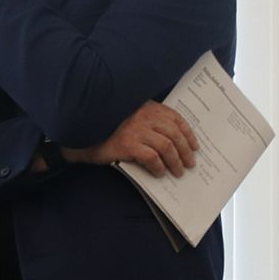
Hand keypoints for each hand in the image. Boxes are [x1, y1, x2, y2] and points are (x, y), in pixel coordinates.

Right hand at [77, 101, 199, 177]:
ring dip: (175, 161)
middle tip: (189, 164)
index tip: (195, 146)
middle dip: (185, 151)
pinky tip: (159, 173)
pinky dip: (159, 167)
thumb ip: (149, 122)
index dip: (188, 134)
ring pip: (166, 146)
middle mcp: (143, 115)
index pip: (176, 118)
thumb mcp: (131, 118)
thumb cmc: (108, 128)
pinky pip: (151, 158)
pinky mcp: (127, 144)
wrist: (83, 135)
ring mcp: (135, 129)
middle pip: (174, 134)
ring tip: (178, 172)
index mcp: (147, 106)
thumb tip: (173, 141)